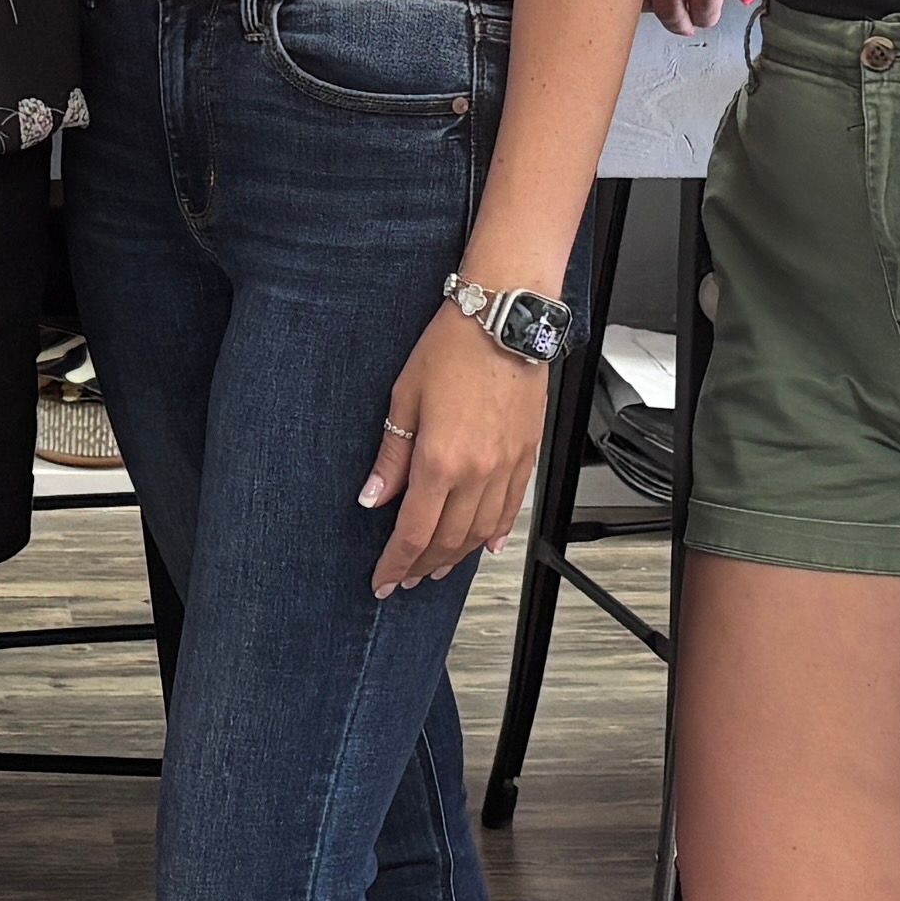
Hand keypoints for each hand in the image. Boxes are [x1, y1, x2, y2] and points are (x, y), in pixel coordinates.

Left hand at [362, 309, 546, 595]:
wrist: (504, 319)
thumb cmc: (452, 348)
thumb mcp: (405, 399)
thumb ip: (391, 458)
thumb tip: (373, 498)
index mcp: (441, 460)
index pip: (414, 531)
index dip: (396, 563)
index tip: (383, 580)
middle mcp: (478, 472)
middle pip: (447, 539)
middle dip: (422, 566)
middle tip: (405, 578)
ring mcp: (507, 467)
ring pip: (479, 531)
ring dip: (455, 556)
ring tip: (436, 568)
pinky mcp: (526, 456)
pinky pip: (510, 509)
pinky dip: (494, 533)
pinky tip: (483, 546)